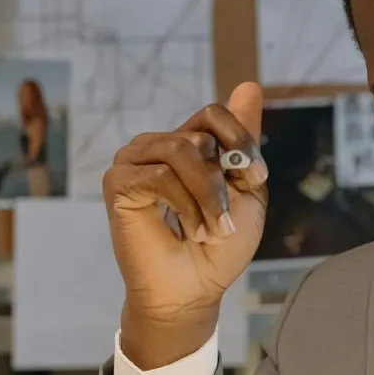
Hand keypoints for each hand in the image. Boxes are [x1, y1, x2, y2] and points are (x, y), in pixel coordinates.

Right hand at [104, 82, 268, 368]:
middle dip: (223, 183)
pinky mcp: (118, 182)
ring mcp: (133, 161)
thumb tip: (250, 84)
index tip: (255, 180)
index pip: (213, 114)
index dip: (240, 143)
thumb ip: (244, 141)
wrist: (193, 290)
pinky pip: (160, 176)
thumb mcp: (245, 190)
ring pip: (181, 151)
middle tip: (225, 223)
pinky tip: (188, 231)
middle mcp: (156, 146)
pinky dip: (185, 207)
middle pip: (200, 135)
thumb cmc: (218, 247)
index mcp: (186, 144)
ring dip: (207, 198)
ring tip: (209, 231)